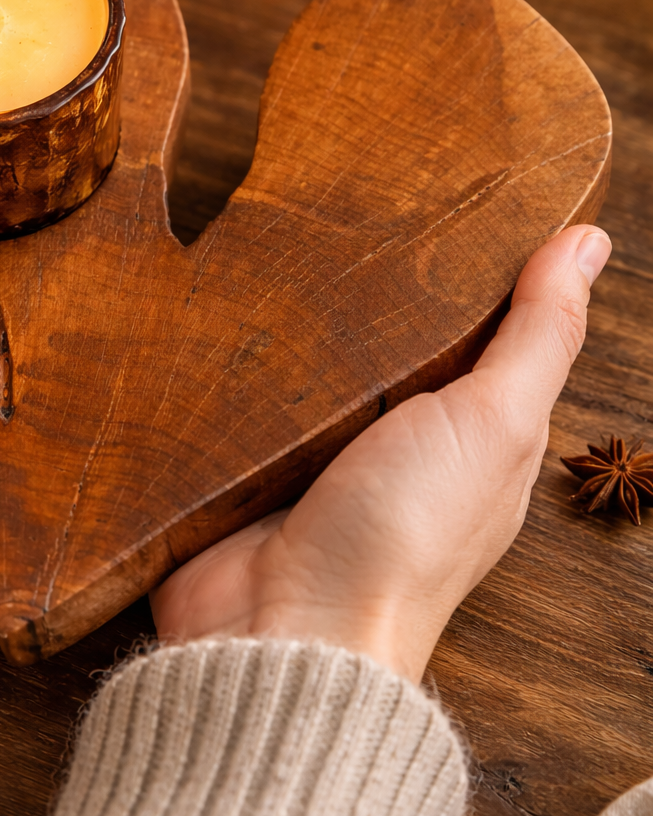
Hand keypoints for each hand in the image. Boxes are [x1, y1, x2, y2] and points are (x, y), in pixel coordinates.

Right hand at [151, 225, 611, 681]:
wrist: (282, 631)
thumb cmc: (403, 538)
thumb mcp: (495, 422)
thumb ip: (538, 335)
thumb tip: (590, 241)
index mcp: (473, 436)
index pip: (483, 330)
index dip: (476, 265)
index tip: (455, 185)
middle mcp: (399, 443)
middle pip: (392, 338)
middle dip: (375, 277)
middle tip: (352, 189)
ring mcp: (319, 452)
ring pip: (313, 355)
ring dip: (298, 308)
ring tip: (281, 224)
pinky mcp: (249, 457)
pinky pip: (244, 384)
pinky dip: (239, 349)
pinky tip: (224, 296)